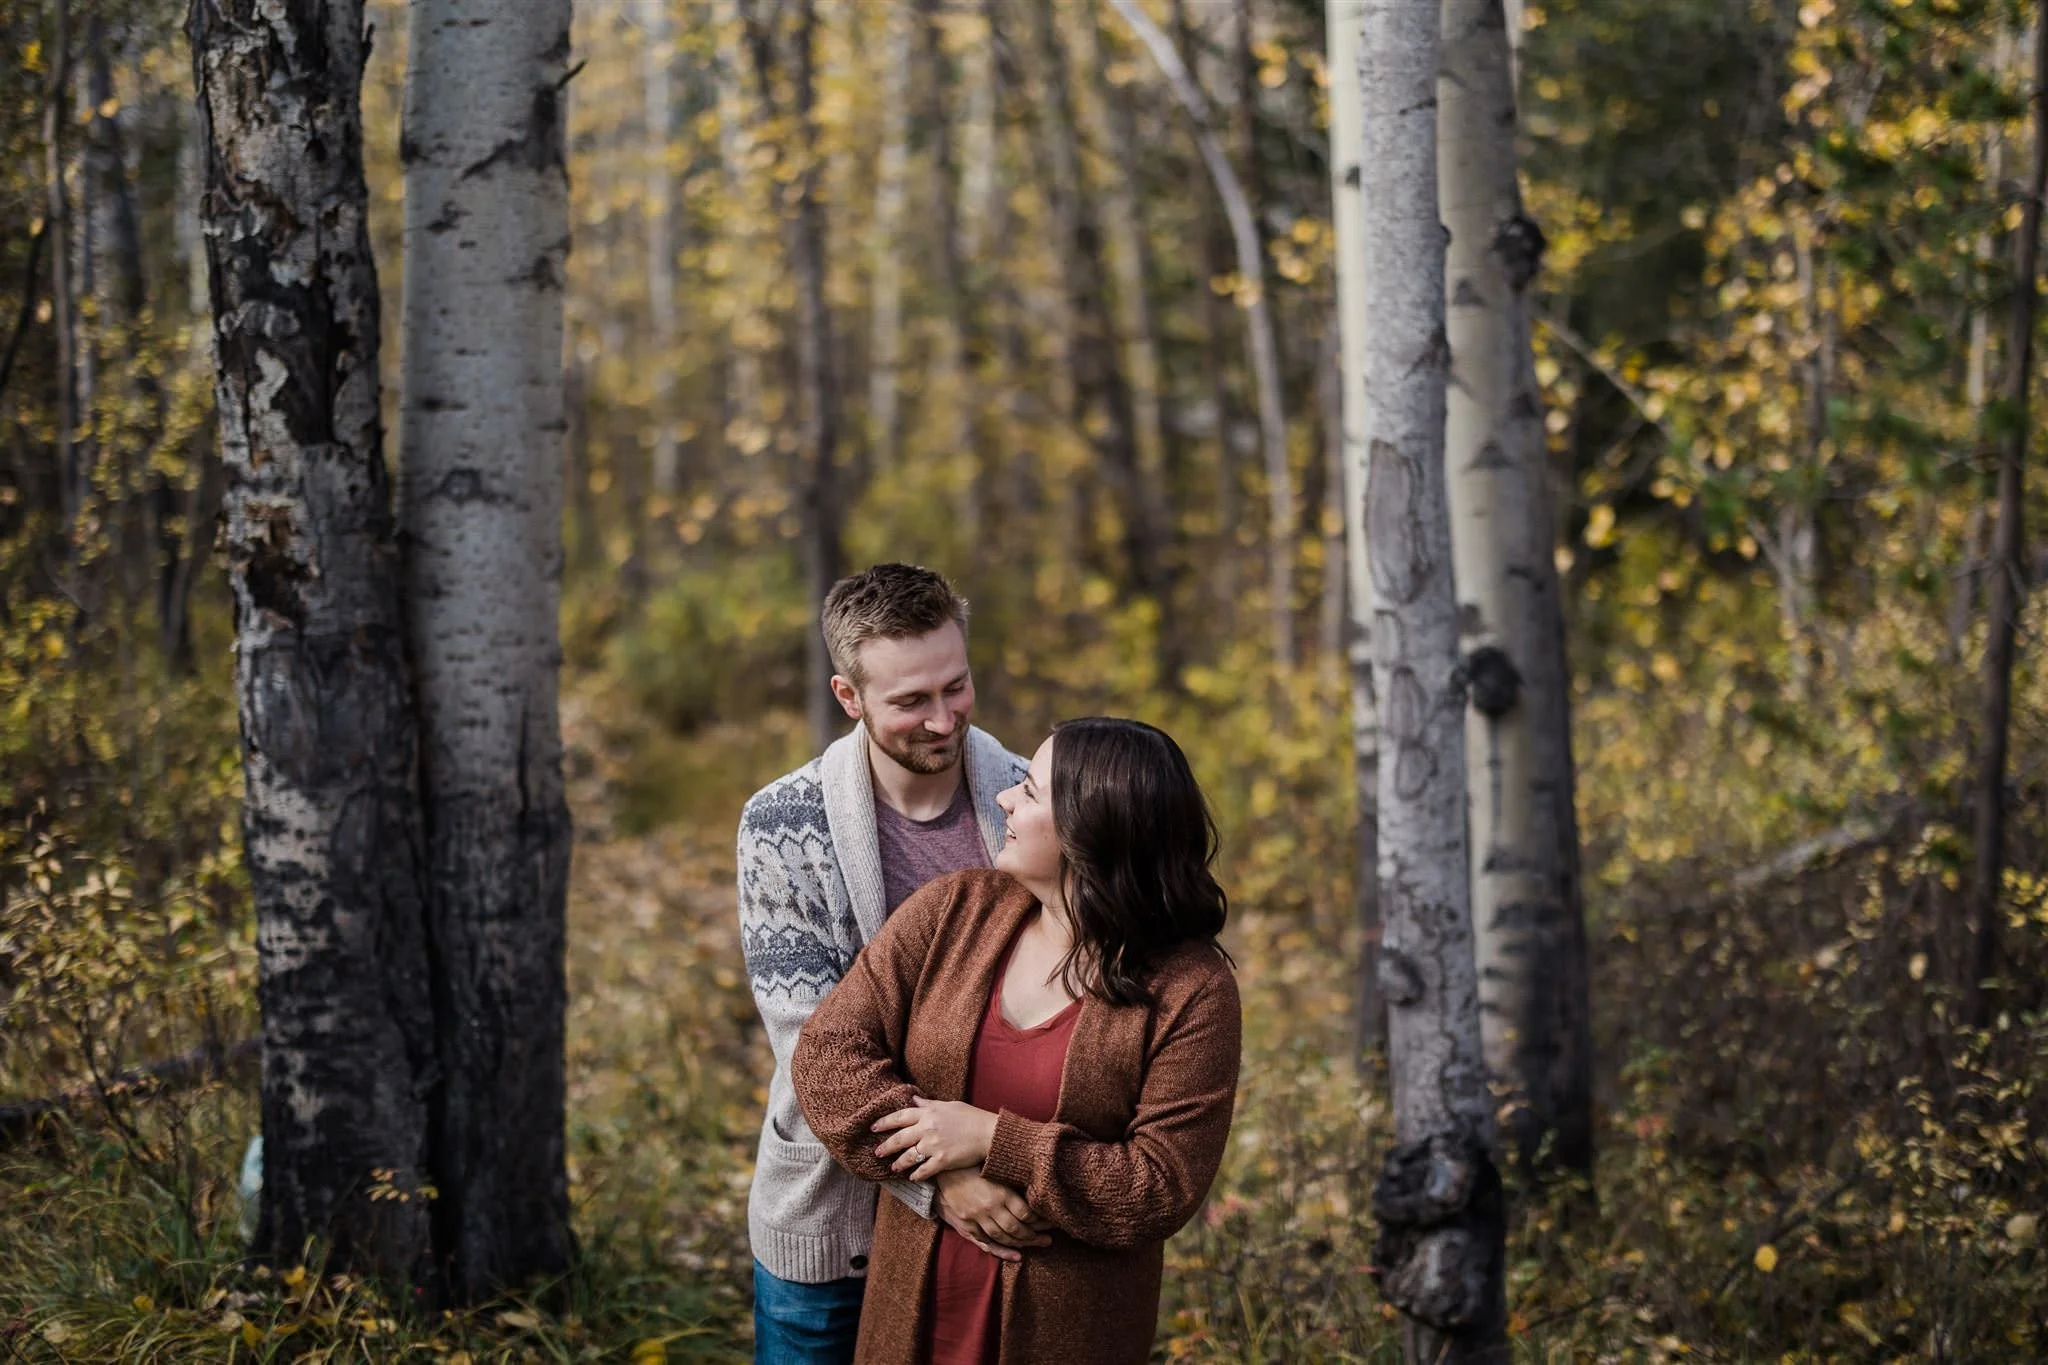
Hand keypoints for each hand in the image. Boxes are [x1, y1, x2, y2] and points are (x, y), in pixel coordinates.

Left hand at [873, 1097, 997, 1180]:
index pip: (900, 1117)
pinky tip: (912, 1178)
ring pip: (908, 1157)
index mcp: (928, 1113)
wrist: (988, 1133)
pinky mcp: (942, 1161)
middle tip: (877, 1152)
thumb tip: (914, 1099)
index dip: (885, 1122)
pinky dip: (916, 1175)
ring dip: (899, 1163)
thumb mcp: (949, 1105)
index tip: (873, 1128)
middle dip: (886, 1146)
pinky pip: (923, 1170)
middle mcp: (927, 1129)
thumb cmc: (971, 1117)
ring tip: (893, 1168)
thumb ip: (929, 1104)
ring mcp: (934, 1146)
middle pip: (900, 1138)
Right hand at [933, 1168, 1051, 1259]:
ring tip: (1039, 1243)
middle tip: (1049, 1238)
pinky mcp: (967, 1225)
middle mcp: (989, 1207)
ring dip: (1022, 1243)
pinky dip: (1002, 1250)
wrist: (945, 1172)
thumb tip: (1037, 1188)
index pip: (1026, 1213)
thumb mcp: (996, 1170)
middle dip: (1035, 1235)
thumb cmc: (974, 1166)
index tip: (1052, 1219)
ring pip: (1003, 1237)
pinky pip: (986, 1242)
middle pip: (1017, 1228)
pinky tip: (1017, 1256)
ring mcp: (976, 1218)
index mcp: (999, 1192)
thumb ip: (1013, 1181)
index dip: (1040, 1219)